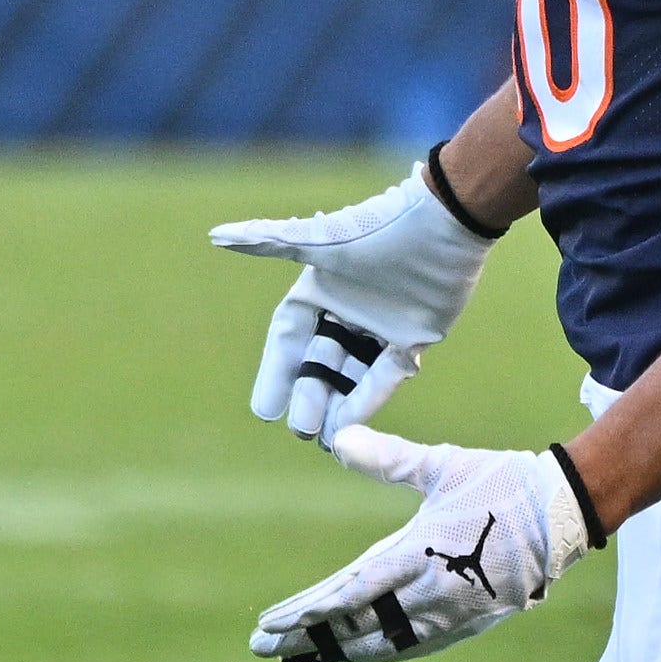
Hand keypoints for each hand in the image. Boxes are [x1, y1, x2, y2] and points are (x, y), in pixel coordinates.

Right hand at [210, 165, 495, 447]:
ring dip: (336, 403)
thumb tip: (214, 236)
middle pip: (320, 361)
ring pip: (351, 373)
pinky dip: (368, 398)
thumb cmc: (378, 229)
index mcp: (320, 288)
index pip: (289, 337)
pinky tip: (351, 426)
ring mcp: (381, 325)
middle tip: (299, 429)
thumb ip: (268, 243)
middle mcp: (348, 308)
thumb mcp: (319, 242)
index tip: (264, 409)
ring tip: (321, 438)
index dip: (277, 371)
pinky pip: (386, 375)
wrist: (446, 223)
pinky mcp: (414, 336)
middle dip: (309, 394)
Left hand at [252, 431, 589, 661]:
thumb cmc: (502, 481)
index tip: (270, 623)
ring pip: (381, 644)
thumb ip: (388, 459)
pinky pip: (412, 646)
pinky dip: (377, 653)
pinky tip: (355, 654)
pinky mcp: (467, 622)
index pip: (350, 592)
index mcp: (419, 554)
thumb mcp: (442, 466)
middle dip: (307, 638)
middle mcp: (430, 594)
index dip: (307, 611)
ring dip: (337, 651)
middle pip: (356, 626)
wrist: (565, 511)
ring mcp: (450, 614)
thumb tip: (339, 439)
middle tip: (262, 647)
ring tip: (300, 657)